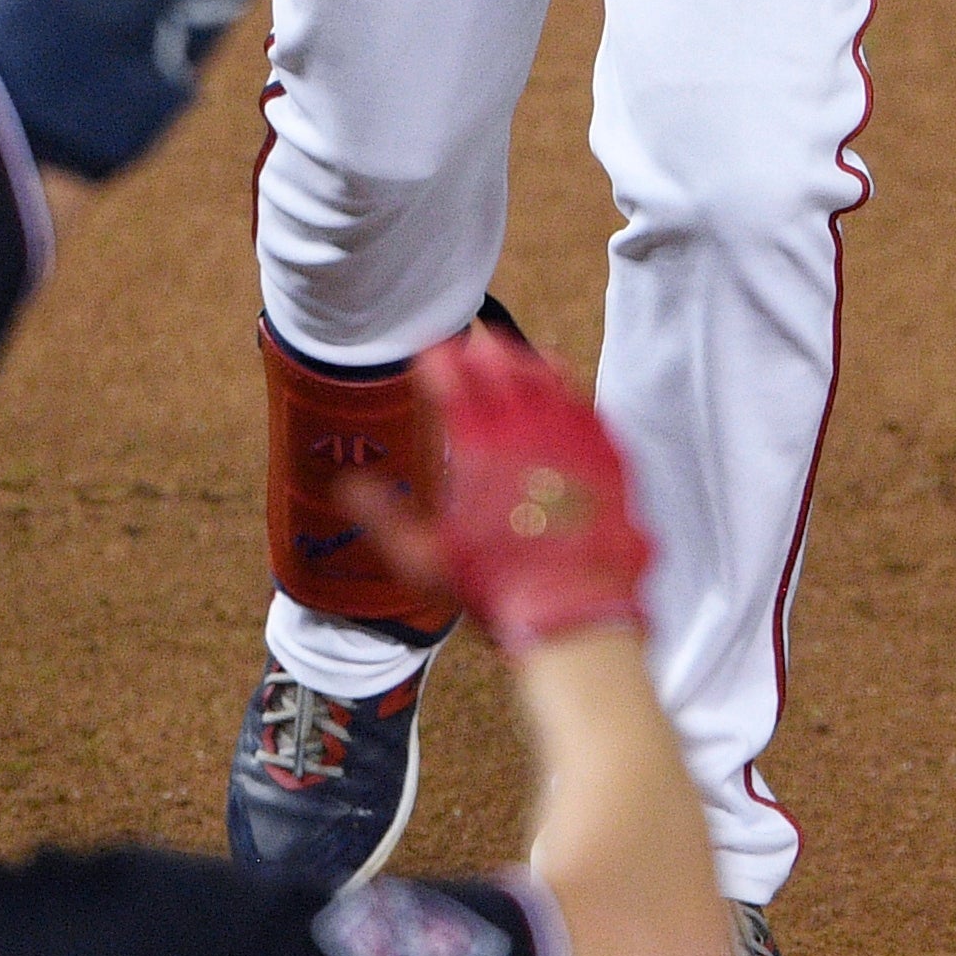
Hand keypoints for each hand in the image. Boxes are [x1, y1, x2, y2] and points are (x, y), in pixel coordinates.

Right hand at [332, 332, 649, 654]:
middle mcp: (528, 431)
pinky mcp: (609, 457)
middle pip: (504, 370)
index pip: (453, 384)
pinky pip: (588, 407)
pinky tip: (565, 392)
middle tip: (472, 342)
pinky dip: (571, 390)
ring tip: (516, 354)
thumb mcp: (424, 559)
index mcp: (480, 447)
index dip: (438, 362)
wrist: (577, 612)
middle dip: (483, 351)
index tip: (427, 351)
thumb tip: (347, 487)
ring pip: (550, 380)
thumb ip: (382, 517)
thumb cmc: (497, 588)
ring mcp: (573, 440)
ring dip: (528, 362)